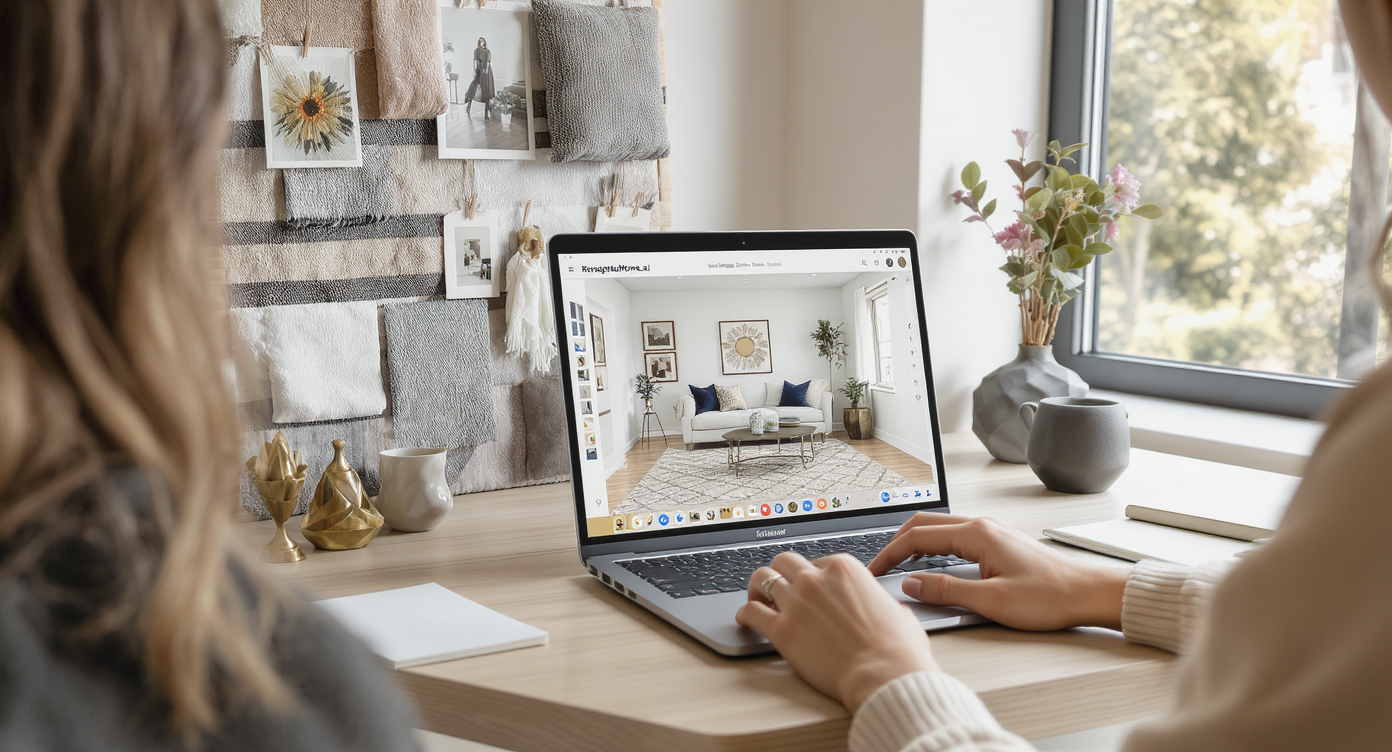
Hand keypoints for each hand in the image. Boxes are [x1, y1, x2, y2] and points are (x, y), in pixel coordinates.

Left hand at [736, 552, 938, 713]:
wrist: (884, 675)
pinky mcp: (781, 630)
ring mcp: (796, 602)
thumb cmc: (897, 648)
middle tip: (778, 586)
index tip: (808, 588)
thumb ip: (883, 604)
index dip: (810, 576)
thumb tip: (889, 609)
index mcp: (844, 569)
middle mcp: (815, 579)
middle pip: (783, 561)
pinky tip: (747, 621)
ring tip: (756, 599)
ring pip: (761, 579)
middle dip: (780, 573)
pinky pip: (750, 612)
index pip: (815, 562)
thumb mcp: (898, 611)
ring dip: (757, 588)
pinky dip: (745, 615)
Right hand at [868, 513, 1128, 630]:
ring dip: (914, 544)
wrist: (1088, 593)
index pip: (917, 537)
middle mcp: (981, 526)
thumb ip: (946, 590)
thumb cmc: (1050, 596)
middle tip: (879, 567)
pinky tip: (930, 566)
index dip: (890, 554)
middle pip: (924, 525)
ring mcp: (990, 532)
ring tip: (898, 567)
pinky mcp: (997, 543)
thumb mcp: (991, 600)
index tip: (874, 571)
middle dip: (896, 544)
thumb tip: (910, 586)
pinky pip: (954, 537)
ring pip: (939, 529)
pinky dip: (932, 548)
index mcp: (976, 534)